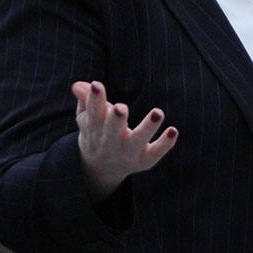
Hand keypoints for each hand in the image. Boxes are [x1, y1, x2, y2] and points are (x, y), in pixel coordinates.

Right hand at [71, 80, 177, 202]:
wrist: (101, 167)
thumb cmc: (97, 131)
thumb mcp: (87, 117)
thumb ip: (86, 99)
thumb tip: (79, 85)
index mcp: (94, 128)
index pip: (93, 113)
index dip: (94, 99)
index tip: (97, 85)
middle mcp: (109, 142)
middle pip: (112, 130)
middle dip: (116, 119)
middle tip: (121, 107)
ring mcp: (126, 153)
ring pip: (136, 141)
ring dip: (147, 128)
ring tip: (158, 112)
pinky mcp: (143, 161)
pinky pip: (154, 154)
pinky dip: (165, 144)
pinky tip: (173, 130)